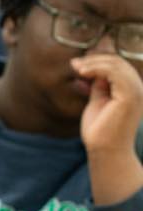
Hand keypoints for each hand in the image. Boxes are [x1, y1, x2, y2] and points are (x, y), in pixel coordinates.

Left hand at [76, 54, 142, 204]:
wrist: (105, 150)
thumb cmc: (100, 130)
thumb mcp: (97, 102)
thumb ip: (99, 86)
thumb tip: (92, 70)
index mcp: (132, 90)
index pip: (118, 67)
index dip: (98, 61)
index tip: (77, 64)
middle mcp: (138, 88)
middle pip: (119, 63)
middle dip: (94, 60)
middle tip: (74, 64)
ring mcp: (136, 92)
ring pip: (117, 65)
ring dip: (94, 63)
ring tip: (77, 68)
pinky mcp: (130, 96)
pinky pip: (115, 73)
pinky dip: (98, 69)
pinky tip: (83, 73)